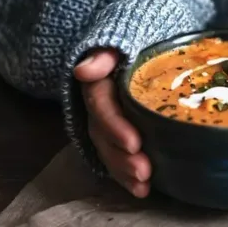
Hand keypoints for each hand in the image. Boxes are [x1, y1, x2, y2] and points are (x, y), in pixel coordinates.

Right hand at [74, 49, 150, 197]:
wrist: (138, 44)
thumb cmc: (136, 38)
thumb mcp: (124, 38)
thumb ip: (105, 53)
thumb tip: (84, 70)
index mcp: (99, 80)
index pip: (99, 104)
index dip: (114, 125)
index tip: (134, 143)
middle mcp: (97, 103)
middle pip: (102, 133)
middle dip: (121, 156)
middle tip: (144, 171)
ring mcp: (105, 120)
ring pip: (107, 148)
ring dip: (123, 170)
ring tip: (144, 184)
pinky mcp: (115, 132)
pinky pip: (115, 155)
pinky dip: (125, 174)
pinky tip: (142, 189)